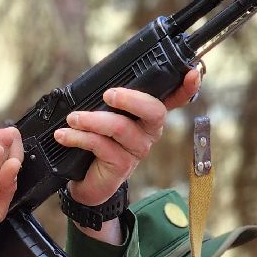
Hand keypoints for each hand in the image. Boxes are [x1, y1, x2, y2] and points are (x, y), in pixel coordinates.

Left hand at [54, 67, 200, 206]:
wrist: (85, 183)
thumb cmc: (95, 146)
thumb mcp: (102, 118)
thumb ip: (107, 102)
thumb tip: (95, 83)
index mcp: (146, 117)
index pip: (173, 100)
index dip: (186, 88)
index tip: (192, 74)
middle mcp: (148, 133)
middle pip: (154, 111)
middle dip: (131, 99)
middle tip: (108, 94)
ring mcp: (137, 150)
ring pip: (121, 127)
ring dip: (92, 120)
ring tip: (72, 118)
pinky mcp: (122, 165)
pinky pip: (101, 145)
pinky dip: (79, 137)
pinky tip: (64, 135)